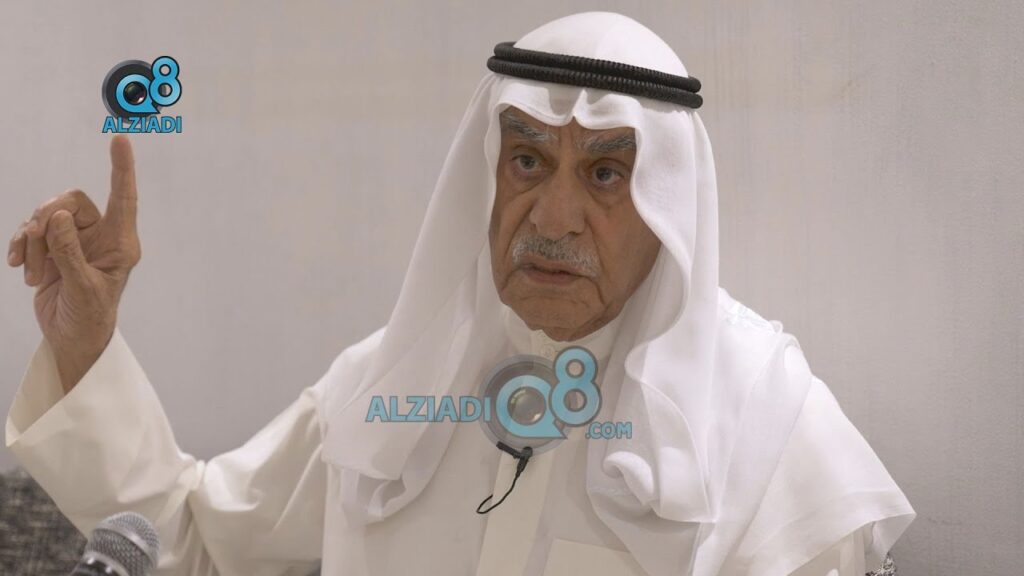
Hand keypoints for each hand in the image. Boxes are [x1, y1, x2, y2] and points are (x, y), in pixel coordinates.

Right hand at [7, 135, 141, 392]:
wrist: (71, 338)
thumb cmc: (89, 317)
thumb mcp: (82, 288)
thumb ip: (69, 251)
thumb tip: (58, 215)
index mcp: (120, 243)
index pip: (123, 197)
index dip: (121, 168)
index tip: (120, 139)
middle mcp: (100, 236)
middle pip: (70, 200)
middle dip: (48, 219)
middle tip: (39, 245)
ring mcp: (75, 240)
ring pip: (46, 215)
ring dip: (34, 241)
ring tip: (35, 274)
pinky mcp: (52, 248)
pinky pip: (30, 230)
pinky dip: (22, 245)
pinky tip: (19, 266)